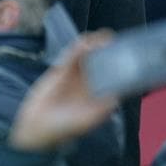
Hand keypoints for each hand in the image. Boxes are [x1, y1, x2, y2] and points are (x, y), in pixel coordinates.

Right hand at [9, 31, 117, 150]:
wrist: (39, 125)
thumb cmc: (65, 127)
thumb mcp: (87, 121)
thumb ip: (102, 109)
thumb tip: (117, 97)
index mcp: (95, 93)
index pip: (110, 75)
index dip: (118, 65)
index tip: (126, 57)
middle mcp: (86, 81)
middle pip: (99, 60)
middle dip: (107, 51)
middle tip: (115, 42)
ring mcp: (73, 74)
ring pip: (86, 54)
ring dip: (94, 44)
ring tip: (104, 38)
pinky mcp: (60, 69)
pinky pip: (71, 55)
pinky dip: (79, 48)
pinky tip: (87, 43)